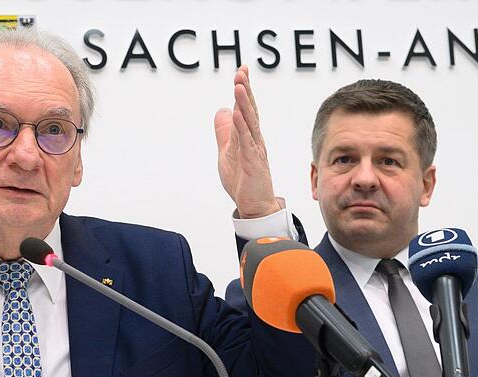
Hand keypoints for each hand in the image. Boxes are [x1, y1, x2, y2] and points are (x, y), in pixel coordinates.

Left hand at [214, 65, 279, 218]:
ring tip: (238, 87)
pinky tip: (237, 115)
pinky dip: (242, 128)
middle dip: (245, 91)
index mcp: (249, 136)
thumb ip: (225, 131)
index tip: (242, 71)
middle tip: (241, 72)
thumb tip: (223, 110)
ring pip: (249, 124)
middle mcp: (254, 140)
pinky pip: (246, 143)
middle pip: (250, 111)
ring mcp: (255, 151)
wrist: (254, 205)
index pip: (246, 109)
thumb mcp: (227, 151)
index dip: (244, 90)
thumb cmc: (243, 179)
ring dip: (244, 104)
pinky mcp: (252, 163)